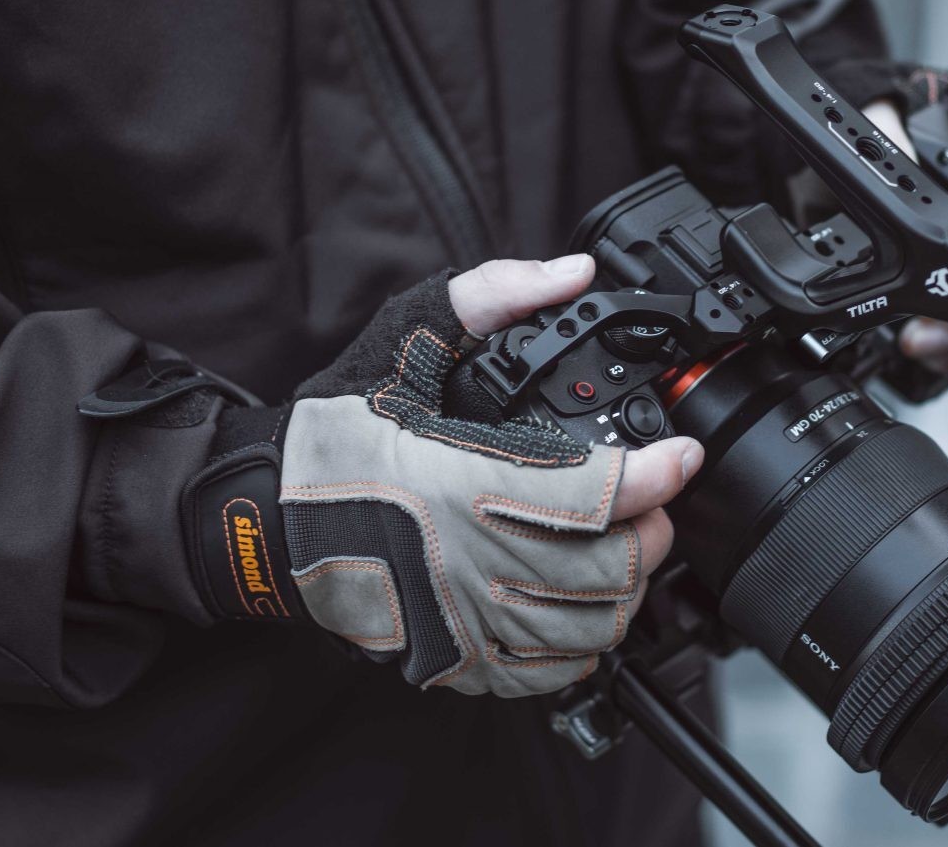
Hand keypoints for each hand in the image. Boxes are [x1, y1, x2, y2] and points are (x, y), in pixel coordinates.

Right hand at [270, 256, 700, 696]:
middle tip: (654, 501)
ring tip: (624, 547)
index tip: (681, 454)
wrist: (266, 519)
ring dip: (628, 587)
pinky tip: (582, 603)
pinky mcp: (456, 659)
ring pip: (591, 628)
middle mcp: (469, 561)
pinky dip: (585, 643)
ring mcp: (464, 620)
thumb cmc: (334, 436)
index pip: (597, 494)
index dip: (660, 474)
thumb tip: (571, 274)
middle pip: (610, 568)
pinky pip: (549, 672)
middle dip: (654, 530)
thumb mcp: (404, 339)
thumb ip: (492, 295)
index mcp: (463, 482)